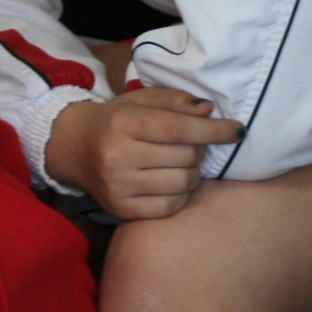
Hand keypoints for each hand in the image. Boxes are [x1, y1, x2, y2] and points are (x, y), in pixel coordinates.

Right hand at [43, 88, 242, 219]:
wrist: (74, 148)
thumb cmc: (114, 120)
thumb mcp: (139, 101)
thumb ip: (174, 101)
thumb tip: (209, 111)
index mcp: (122, 123)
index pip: (178, 128)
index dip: (213, 130)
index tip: (237, 129)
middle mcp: (117, 156)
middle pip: (185, 156)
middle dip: (199, 149)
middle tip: (192, 144)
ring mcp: (118, 186)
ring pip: (182, 183)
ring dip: (192, 173)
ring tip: (181, 163)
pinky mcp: (121, 209)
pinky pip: (170, 207)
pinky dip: (180, 194)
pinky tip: (172, 182)